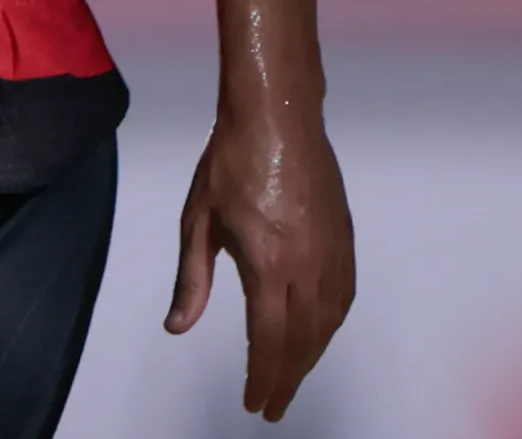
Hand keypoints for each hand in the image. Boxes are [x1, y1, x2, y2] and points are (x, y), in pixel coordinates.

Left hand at [165, 106, 355, 419]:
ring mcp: (331, 250)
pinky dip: (332, 324)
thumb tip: (178, 327)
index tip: (253, 403)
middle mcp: (307, 264)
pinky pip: (344, 294)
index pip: (269, 341)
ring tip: (291, 377)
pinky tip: (320, 333)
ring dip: (311, 356)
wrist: (277, 115)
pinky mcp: (344, 236)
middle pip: (303, 341)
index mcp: (268, 264)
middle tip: (272, 406)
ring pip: (328, 322)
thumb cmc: (231, 161)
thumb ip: (191, 279)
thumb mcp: (198, 221)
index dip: (262, 377)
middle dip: (287, 379)